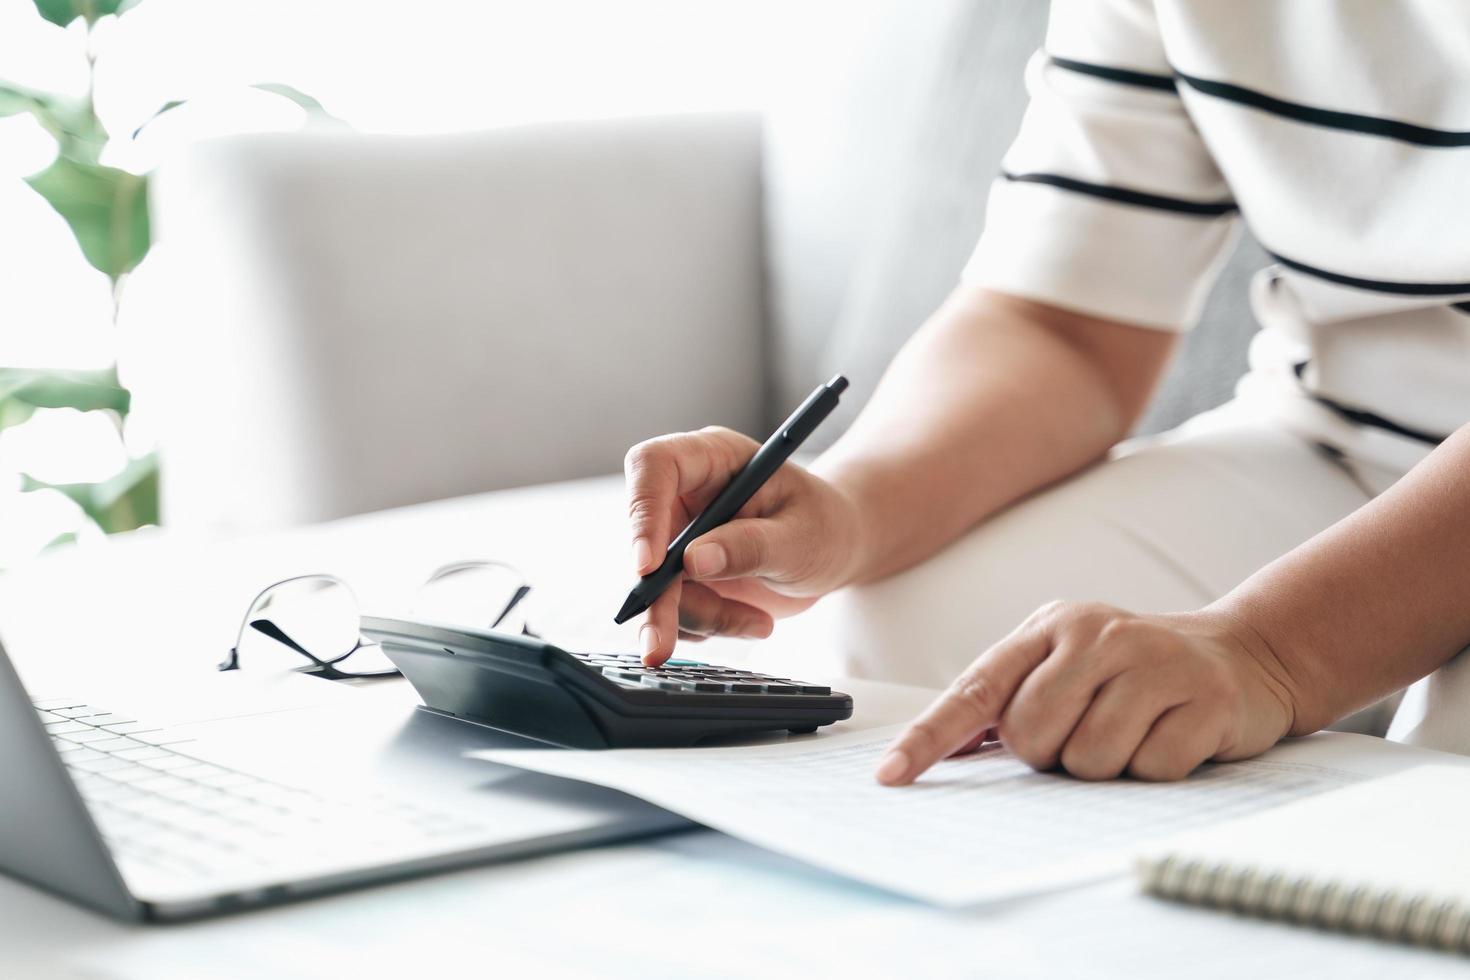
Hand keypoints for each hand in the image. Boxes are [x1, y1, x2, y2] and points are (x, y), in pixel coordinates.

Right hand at [624, 426, 865, 664]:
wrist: (836, 548)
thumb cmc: (825, 525)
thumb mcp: (801, 536)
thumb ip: (751, 546)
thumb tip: (694, 560)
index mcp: (712, 458)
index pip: (653, 466)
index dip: (641, 513)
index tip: (648, 567)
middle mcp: (685, 494)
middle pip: (643, 539)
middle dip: (658, 597)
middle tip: (662, 644)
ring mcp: (680, 536)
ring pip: (657, 586)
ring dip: (701, 616)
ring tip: (758, 622)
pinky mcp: (683, 574)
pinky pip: (675, 610)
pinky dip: (710, 625)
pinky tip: (750, 619)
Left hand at [874, 602, 1299, 783]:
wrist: (1242, 654)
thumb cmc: (1133, 671)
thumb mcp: (1067, 664)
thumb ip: (1009, 699)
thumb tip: (944, 749)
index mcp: (1050, 626)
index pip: (976, 688)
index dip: (930, 736)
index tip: (891, 775)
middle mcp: (1098, 634)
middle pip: (1031, 734)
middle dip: (1050, 754)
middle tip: (1087, 732)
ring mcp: (1154, 662)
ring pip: (1088, 760)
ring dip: (1106, 767)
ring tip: (1133, 732)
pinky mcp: (1205, 700)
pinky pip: (1149, 770)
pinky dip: (1155, 769)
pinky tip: (1172, 737)